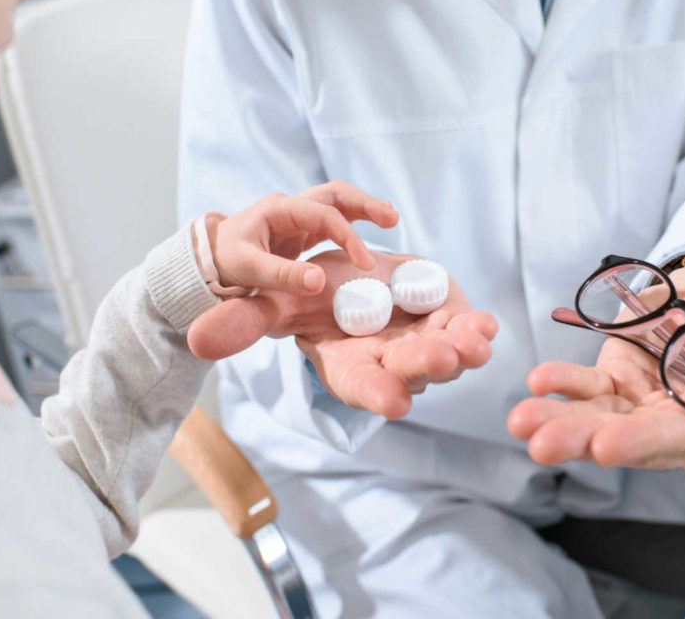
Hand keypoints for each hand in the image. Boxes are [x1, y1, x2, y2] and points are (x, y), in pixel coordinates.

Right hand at [189, 250, 497, 418]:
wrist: (358, 282)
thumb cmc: (315, 297)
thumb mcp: (279, 303)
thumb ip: (246, 323)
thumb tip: (198, 340)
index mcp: (350, 367)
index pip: (363, 387)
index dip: (377, 394)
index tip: (392, 402)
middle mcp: (392, 366)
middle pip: (411, 372)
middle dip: (425, 366)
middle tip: (438, 358)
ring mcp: (427, 347)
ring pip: (448, 356)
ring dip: (463, 350)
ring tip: (473, 339)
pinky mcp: (452, 323)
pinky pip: (469, 332)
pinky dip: (479, 328)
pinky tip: (486, 323)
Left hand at [199, 181, 398, 294]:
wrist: (208, 262)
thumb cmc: (225, 264)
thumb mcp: (249, 271)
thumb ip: (284, 276)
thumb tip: (320, 282)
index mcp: (278, 210)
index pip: (324, 216)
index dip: (348, 237)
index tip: (365, 263)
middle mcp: (290, 207)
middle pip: (335, 194)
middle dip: (365, 203)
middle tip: (393, 217)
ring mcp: (297, 217)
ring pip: (337, 202)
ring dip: (364, 207)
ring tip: (392, 216)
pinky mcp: (301, 231)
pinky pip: (333, 218)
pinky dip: (355, 220)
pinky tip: (374, 225)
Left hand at [508, 258, 684, 470]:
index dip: (654, 441)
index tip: (613, 444)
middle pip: (637, 438)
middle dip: (590, 441)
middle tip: (543, 442)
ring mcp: (649, 403)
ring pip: (605, 420)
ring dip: (563, 422)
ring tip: (524, 421)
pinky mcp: (621, 382)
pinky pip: (590, 391)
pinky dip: (563, 388)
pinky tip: (537, 384)